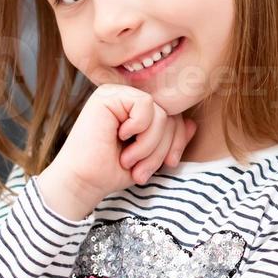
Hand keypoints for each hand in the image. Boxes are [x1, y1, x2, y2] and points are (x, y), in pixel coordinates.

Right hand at [40, 84, 197, 218]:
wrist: (84, 182)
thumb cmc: (111, 171)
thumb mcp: (151, 156)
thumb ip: (170, 139)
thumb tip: (193, 124)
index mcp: (136, 112)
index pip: (174, 117)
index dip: (177, 141)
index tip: (169, 164)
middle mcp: (128, 99)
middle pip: (171, 114)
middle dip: (164, 147)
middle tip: (143, 170)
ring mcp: (118, 94)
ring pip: (161, 112)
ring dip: (150, 144)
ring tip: (130, 160)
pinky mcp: (108, 94)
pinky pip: (146, 104)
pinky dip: (140, 127)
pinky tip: (120, 137)